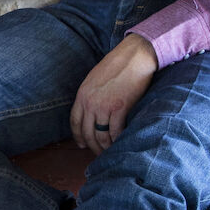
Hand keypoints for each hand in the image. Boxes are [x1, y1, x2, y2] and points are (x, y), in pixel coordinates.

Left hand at [70, 34, 158, 155]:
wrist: (134, 57)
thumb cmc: (118, 65)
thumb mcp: (95, 79)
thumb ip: (90, 95)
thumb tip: (92, 111)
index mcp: (82, 95)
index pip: (75, 122)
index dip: (78, 136)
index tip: (81, 144)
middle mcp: (90, 102)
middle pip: (87, 132)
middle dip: (92, 146)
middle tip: (98, 153)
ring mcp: (104, 106)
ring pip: (101, 135)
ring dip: (105, 147)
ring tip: (110, 151)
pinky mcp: (120, 109)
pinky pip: (115, 132)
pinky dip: (117, 140)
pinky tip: (120, 142)